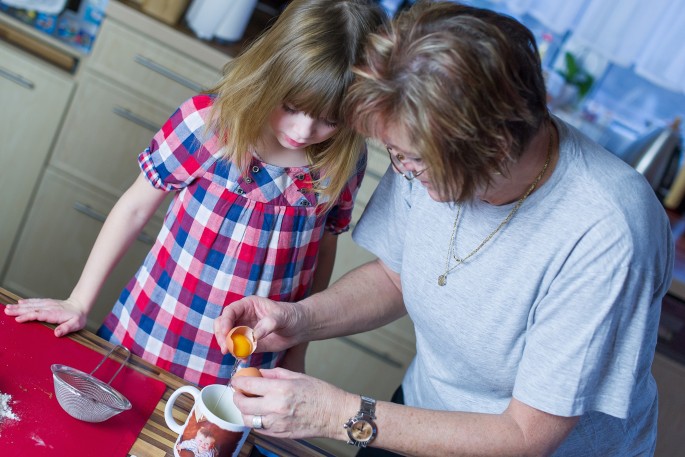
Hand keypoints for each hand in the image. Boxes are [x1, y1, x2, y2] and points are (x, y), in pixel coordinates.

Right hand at [3, 297, 87, 336]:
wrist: (80, 305)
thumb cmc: (77, 317)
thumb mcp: (75, 324)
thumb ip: (66, 328)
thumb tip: (57, 333)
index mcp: (54, 314)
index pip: (39, 314)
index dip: (28, 316)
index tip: (18, 319)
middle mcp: (49, 307)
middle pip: (32, 308)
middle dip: (18, 310)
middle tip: (7, 311)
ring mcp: (47, 304)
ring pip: (31, 304)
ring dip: (19, 306)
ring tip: (8, 307)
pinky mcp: (46, 303)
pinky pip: (35, 302)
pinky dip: (26, 302)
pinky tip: (19, 302)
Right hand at [214, 296, 305, 354]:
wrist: (300, 327)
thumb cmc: (291, 315)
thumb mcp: (281, 317)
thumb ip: (268, 324)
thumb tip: (254, 336)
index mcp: (248, 305)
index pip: (230, 311)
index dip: (225, 322)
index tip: (226, 333)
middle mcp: (243, 317)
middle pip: (223, 324)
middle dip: (221, 336)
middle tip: (226, 348)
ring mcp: (245, 330)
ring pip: (228, 338)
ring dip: (228, 347)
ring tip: (236, 354)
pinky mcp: (250, 343)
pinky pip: (238, 349)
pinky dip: (238, 354)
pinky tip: (244, 358)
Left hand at [231, 368, 354, 439]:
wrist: (335, 414)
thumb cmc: (320, 393)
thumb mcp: (297, 376)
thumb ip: (274, 374)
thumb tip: (258, 373)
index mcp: (280, 389)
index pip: (248, 385)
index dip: (238, 381)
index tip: (237, 379)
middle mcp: (275, 407)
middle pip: (242, 404)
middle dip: (237, 396)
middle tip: (239, 392)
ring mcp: (276, 424)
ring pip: (248, 419)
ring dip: (244, 411)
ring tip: (249, 403)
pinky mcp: (279, 434)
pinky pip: (258, 429)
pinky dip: (255, 421)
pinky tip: (260, 413)